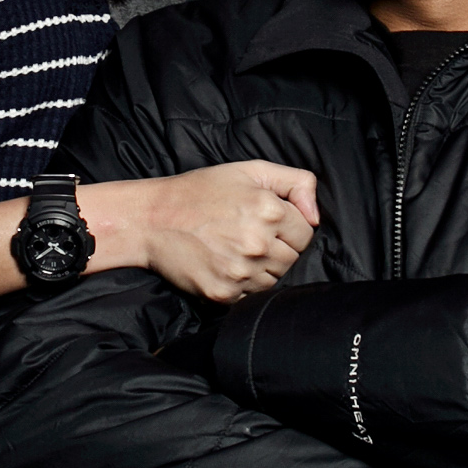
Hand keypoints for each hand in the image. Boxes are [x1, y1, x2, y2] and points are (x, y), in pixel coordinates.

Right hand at [115, 162, 319, 302]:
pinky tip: (225, 265)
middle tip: (248, 235)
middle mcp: (258, 243)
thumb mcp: (250, 171)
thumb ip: (295, 183)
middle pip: (293, 258)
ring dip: (262, 268)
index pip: (306, 232)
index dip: (289, 226)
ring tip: (235, 249)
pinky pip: (252, 296)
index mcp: (269, 209)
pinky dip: (243, 285)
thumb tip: (316, 216)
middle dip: (277, 248)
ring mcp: (241, 271)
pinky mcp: (224, 293)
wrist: (152, 219)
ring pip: (275, 279)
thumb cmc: (200, 192)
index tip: (266, 222)